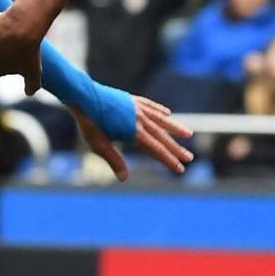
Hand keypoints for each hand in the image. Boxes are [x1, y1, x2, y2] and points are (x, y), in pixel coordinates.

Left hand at [71, 95, 192, 179]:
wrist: (84, 97)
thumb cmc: (90, 124)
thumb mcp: (100, 146)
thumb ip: (114, 160)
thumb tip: (124, 178)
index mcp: (134, 133)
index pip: (156, 150)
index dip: (169, 161)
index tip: (180, 169)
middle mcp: (140, 120)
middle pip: (162, 137)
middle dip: (176, 149)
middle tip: (190, 158)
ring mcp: (137, 108)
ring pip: (161, 120)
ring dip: (175, 128)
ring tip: (188, 134)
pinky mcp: (132, 100)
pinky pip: (150, 106)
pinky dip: (160, 111)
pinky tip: (167, 113)